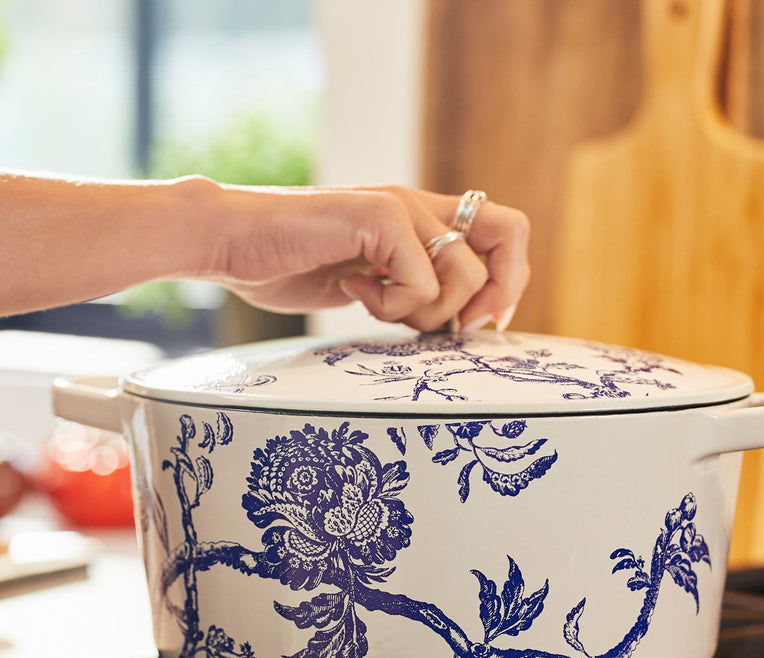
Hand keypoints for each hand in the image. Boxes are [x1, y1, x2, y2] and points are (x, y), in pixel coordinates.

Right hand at [210, 184, 530, 331]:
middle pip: (511, 235)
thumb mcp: (369, 282)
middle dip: (493, 294)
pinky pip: (420, 280)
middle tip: (449, 325)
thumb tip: (455, 324)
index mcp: (421, 218)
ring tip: (375, 303)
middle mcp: (419, 205)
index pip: (504, 232)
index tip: (477, 322)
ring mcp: (400, 206)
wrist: (231, 242)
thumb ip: (411, 290)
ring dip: (425, 310)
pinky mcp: (377, 216)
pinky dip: (391, 304)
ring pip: (465, 273)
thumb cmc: (289, 265)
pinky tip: (352, 289)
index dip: (509, 279)